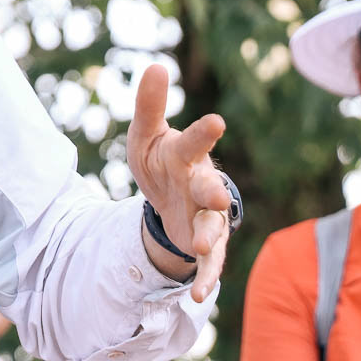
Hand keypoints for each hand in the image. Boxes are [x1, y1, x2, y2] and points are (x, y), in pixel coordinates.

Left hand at [125, 64, 230, 301]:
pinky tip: (199, 296)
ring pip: (212, 226)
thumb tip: (154, 65)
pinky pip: (209, 263)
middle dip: (213, 190)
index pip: (193, 141)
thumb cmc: (160, 161)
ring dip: (207, 235)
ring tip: (198, 244)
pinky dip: (206, 279)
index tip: (215, 122)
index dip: (203, 133)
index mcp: (186, 155)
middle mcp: (202, 184)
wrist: (168, 199)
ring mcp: (206, 216)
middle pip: (211, 188)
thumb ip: (149, 105)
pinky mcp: (204, 245)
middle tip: (215, 193)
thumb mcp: (145, 135)